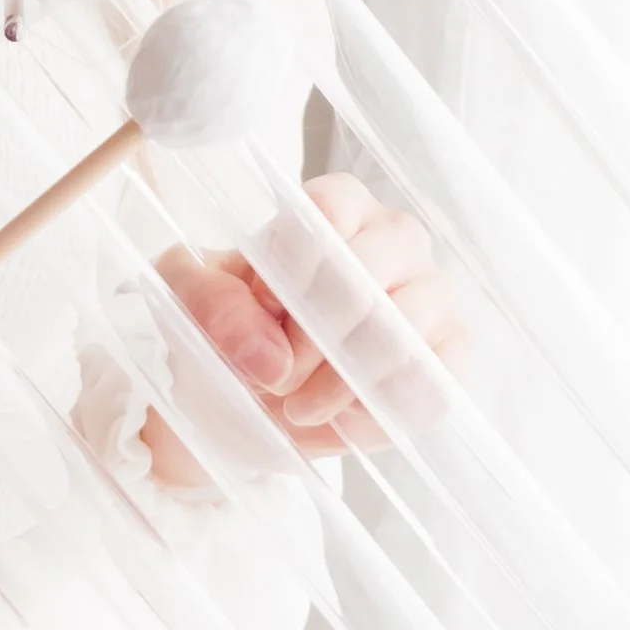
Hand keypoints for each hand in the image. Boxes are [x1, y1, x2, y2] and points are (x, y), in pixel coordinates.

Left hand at [151, 172, 469, 481]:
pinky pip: (434, 382)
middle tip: (276, 374)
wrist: (246, 398)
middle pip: (377, 262)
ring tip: (298, 405)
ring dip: (345, 378)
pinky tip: (338, 422)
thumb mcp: (185, 301)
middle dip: (318, 332)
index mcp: (333, 207)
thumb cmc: (227, 329)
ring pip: (410, 325)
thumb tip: (267, 353)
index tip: (262, 308)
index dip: (295, 265)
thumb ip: (207, 301)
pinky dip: (379, 411)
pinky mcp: (445, 358)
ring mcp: (429, 295)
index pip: (334, 210)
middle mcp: (392, 239)